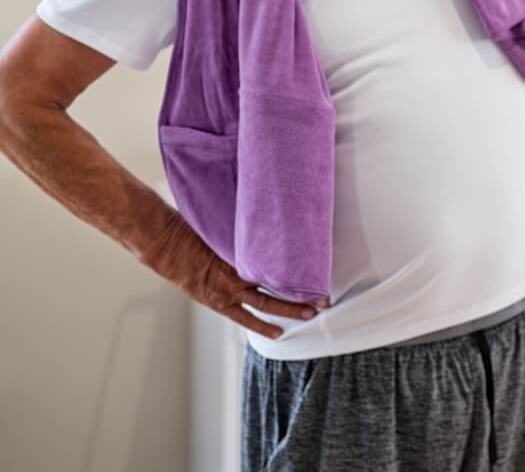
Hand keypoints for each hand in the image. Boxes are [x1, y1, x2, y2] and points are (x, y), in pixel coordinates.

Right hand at [144, 215, 321, 337]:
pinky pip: (244, 318)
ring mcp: (229, 291)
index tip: (323, 271)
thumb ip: (249, 233)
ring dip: (289, 310)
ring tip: (311, 315)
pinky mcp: (218, 302)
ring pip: (266, 303)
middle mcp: (240, 273)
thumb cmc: (196, 229)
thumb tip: (272, 222)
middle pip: (279, 285)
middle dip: (303, 293)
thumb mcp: (228, 227)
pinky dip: (261, 326)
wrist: (167, 245)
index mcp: (244, 253)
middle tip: (326, 298)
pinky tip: (278, 333)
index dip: (302, 269)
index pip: (281, 264)